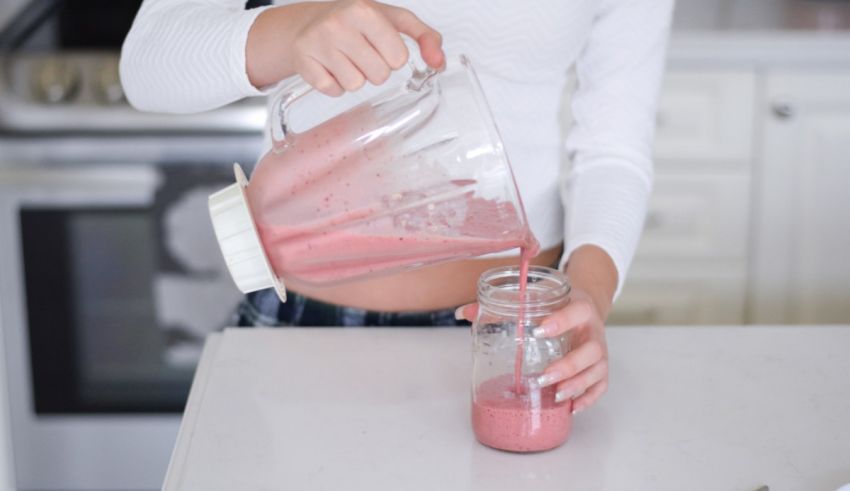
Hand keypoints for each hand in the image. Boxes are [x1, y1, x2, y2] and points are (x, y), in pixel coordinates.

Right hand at [247, 0, 444, 94]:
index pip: (398, 58)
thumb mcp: (393, 20)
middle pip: (379, 75)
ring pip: (356, 85)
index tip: (380, 46)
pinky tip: (330, 67)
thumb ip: (425, 37)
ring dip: (355, 77)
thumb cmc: (355, 22)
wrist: (306, 23)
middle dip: (374, 69)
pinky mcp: (304, 63)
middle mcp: (339, 24)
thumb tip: (438, 63)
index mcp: (365, 11)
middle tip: (362, 54)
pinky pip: (334, 91)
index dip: (393, 57)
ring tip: (345, 59)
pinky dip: (335, 85)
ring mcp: (318, 44)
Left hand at [455, 287, 608, 414]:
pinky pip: (601, 386)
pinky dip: (589, 398)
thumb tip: (463, 313)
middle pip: (592, 349)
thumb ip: (501, 304)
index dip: (561, 321)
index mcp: (580, 308)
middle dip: (569, 365)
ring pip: (597, 370)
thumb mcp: (536, 297)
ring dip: (578, 385)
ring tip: (557, 395)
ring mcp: (600, 351)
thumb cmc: (557, 303)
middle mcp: (593, 330)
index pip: (578, 311)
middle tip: (543, 376)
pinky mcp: (600, 368)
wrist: (587, 305)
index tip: (538, 330)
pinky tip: (572, 407)